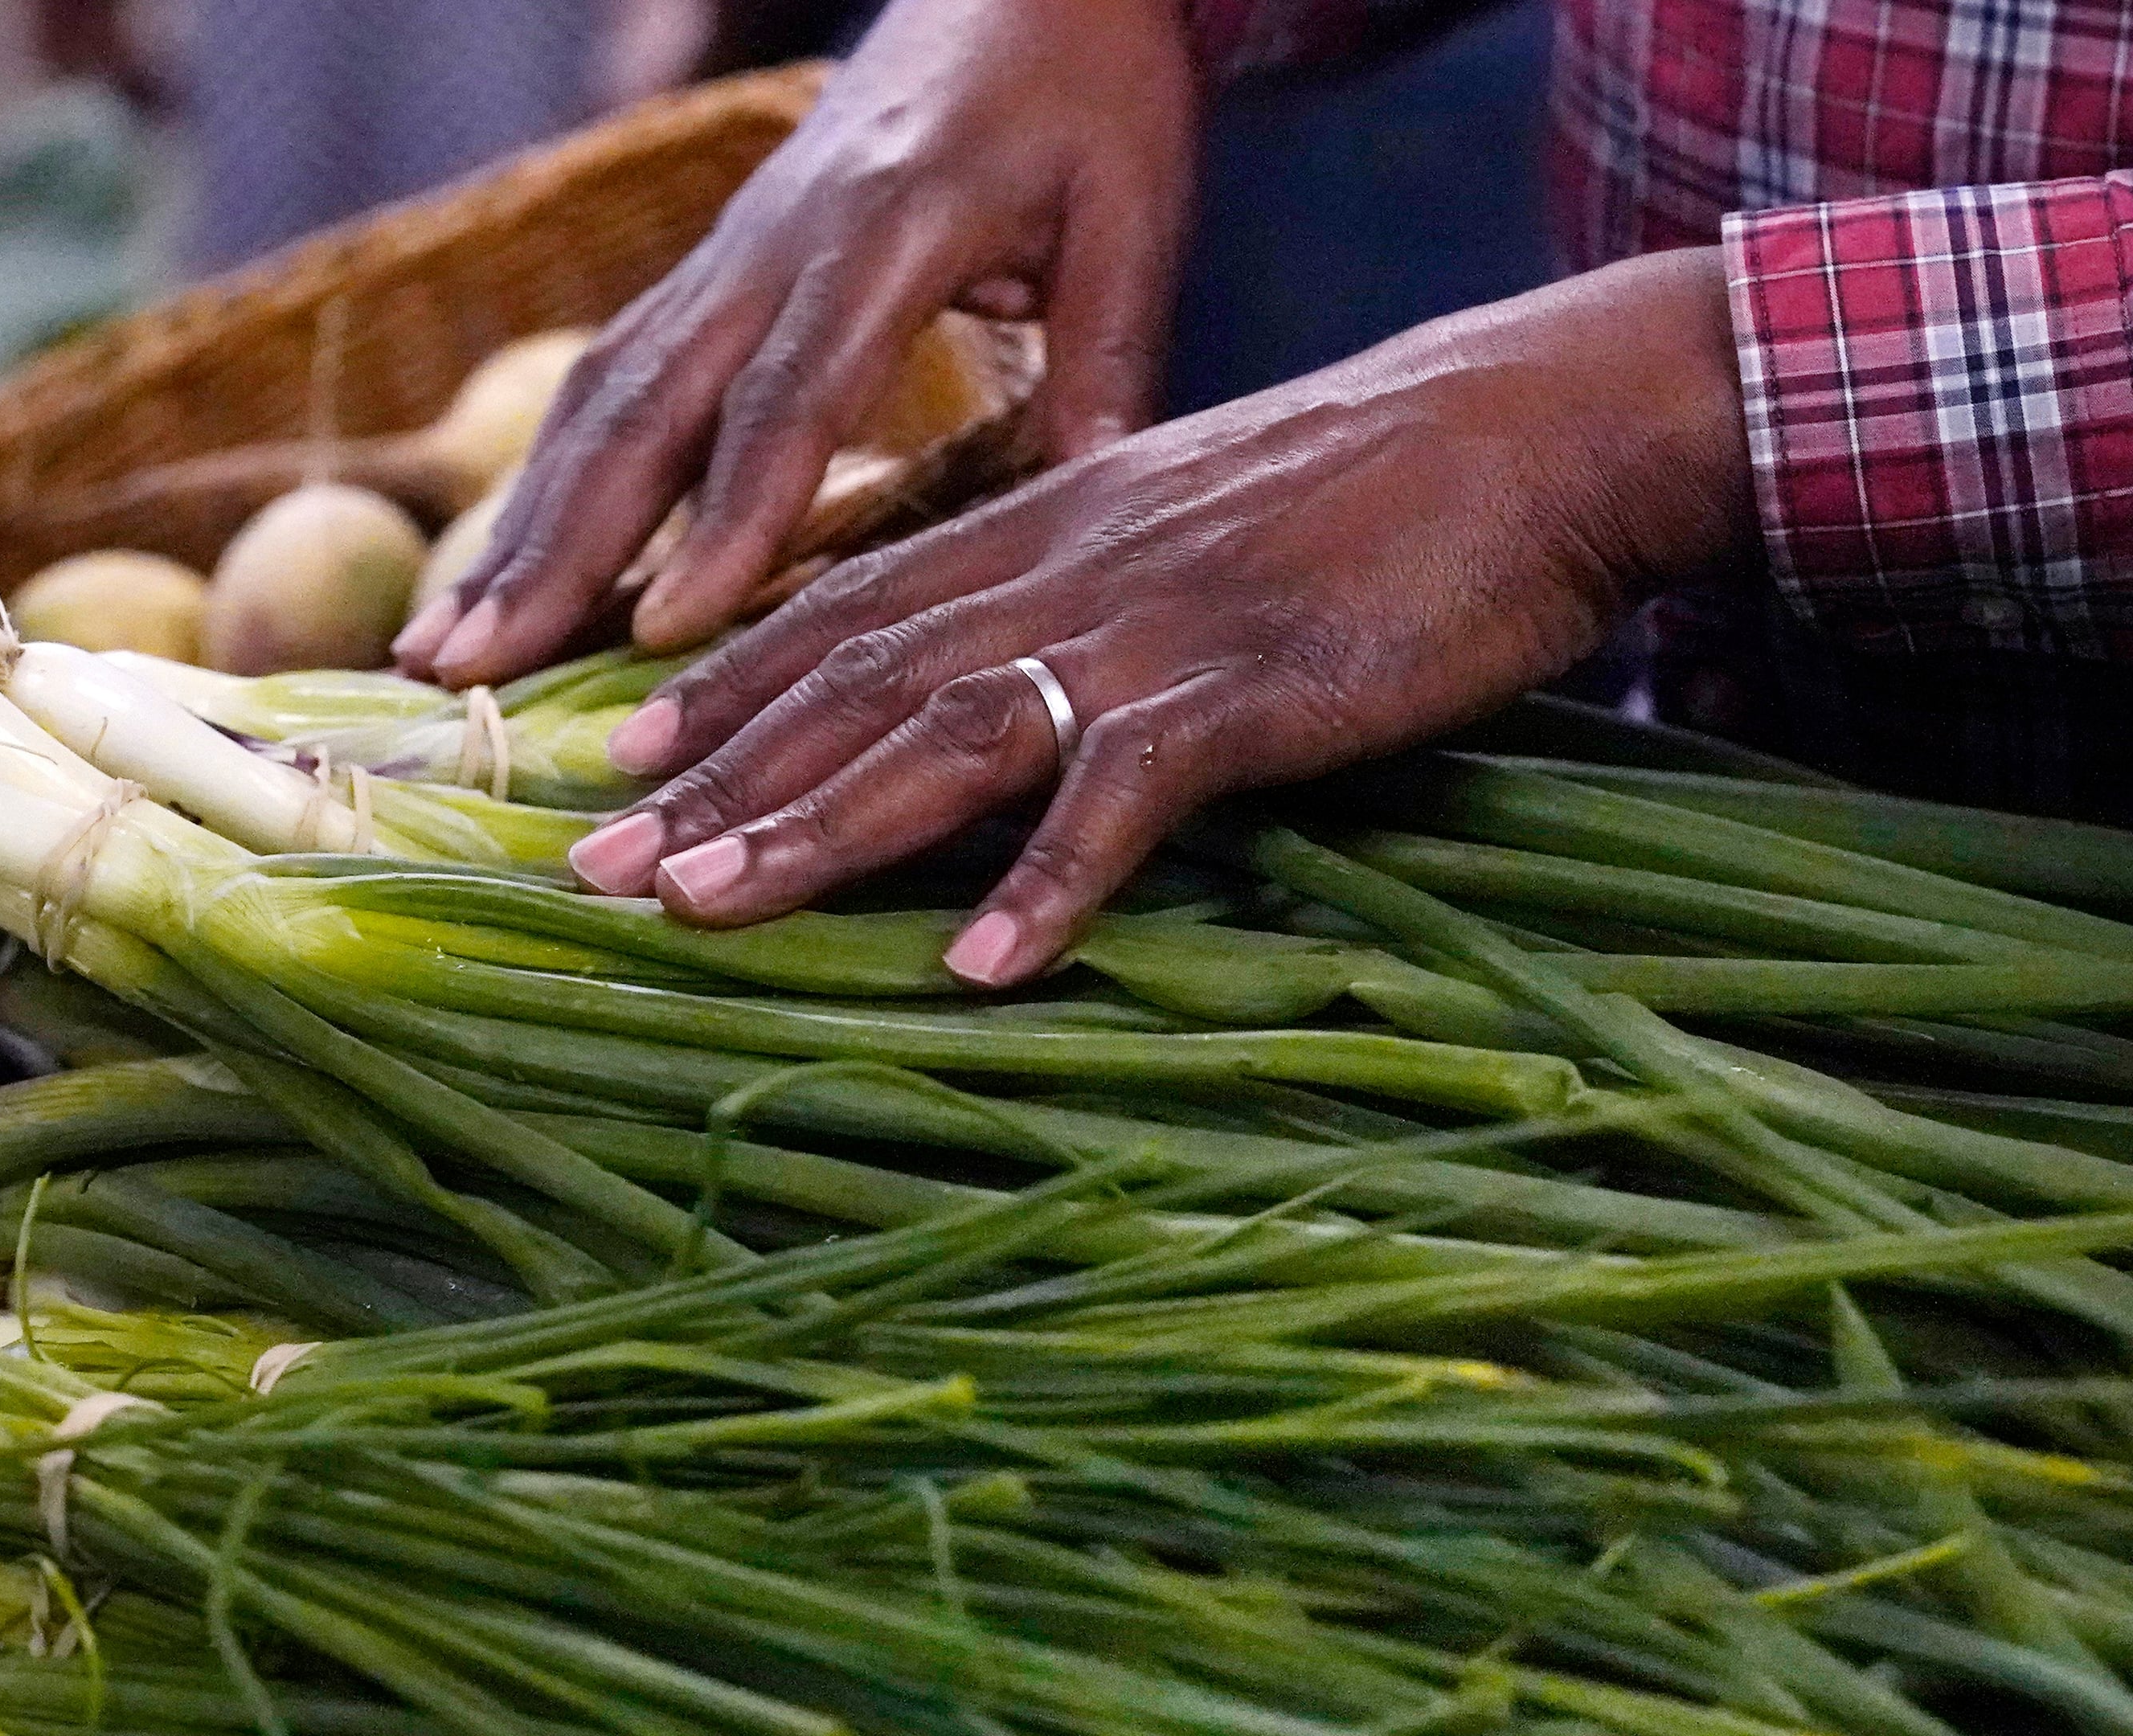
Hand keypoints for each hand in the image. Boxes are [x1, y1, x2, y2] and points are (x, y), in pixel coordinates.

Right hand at [394, 0, 1200, 684]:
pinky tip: (502, 575)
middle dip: (557, 545)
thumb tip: (1095, 499)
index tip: (671, 627)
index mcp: (884, 232)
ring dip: (518, 526)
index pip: (792, 393)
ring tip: (445, 650)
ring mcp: (724, 257)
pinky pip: (608, 382)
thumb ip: (1111, 352)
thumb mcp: (1133, 208)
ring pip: (597, 397)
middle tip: (473, 667)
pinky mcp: (709, 272)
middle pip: (644, 404)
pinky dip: (546, 484)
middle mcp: (772, 246)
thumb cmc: (1084, 93)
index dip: (730, 516)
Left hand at [564, 247, 1757, 985]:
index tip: (615, 757)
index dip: (725, 686)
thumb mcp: (1190, 521)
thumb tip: (1014, 681)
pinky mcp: (1252, 686)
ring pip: (946, 732)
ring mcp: (1152, 627)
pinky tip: (980, 967)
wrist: (1536, 428)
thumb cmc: (1372, 492)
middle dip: (718, 776)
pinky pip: (1127, 793)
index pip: (847, 610)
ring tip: (708, 905)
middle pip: (855, 680)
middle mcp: (1065, 569)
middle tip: (596, 865)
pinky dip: (1051, 878)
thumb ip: (1086, 588)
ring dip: (820, 827)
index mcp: (1045, 527)